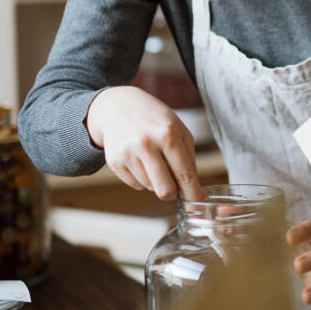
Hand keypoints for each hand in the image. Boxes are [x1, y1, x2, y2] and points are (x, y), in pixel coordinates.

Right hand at [86, 86, 204, 200]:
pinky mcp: (114, 162)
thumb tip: (192, 188)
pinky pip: (135, 185)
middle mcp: (146, 145)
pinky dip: (142, 179)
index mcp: (167, 135)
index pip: (184, 174)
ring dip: (156, 181)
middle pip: (164, 190)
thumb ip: (188, 159)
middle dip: (172, 193)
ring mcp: (127, 154)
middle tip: (174, 186)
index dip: (192, 193)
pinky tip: (140, 160)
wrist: (118, 106)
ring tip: (153, 160)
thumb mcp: (179, 130)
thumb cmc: (154, 119)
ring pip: (150, 188)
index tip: (197, 203)